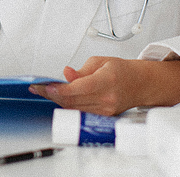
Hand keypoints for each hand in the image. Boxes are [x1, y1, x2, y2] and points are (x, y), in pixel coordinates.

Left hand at [29, 56, 179, 115]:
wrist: (140, 84)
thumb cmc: (122, 70)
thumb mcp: (100, 61)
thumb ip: (81, 70)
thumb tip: (66, 75)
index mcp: (106, 81)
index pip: (77, 89)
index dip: (58, 89)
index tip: (45, 86)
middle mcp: (107, 99)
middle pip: (72, 101)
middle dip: (52, 95)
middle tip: (39, 88)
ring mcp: (106, 110)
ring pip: (74, 108)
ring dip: (58, 101)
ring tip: (46, 91)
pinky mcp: (103, 117)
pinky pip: (81, 112)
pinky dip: (68, 105)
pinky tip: (60, 98)